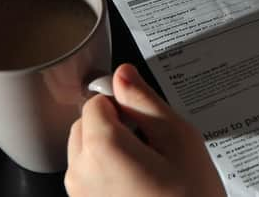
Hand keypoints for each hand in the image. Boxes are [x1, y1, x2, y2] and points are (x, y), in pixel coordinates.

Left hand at [65, 64, 225, 196]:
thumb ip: (145, 101)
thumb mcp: (179, 140)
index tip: (145, 118)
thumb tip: (122, 74)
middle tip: (152, 144)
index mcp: (102, 148)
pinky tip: (141, 185)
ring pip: (85, 150)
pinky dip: (108, 172)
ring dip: (111, 149)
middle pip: (86, 125)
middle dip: (113, 125)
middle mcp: (80, 173)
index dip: (123, 103)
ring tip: (149, 167)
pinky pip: (88, 177)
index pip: (96, 101)